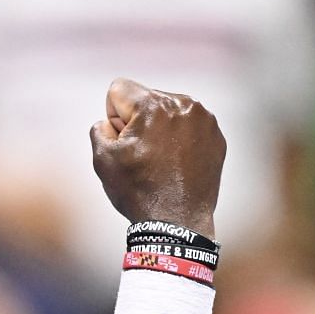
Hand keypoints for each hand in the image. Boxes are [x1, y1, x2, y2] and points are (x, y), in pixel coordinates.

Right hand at [89, 78, 225, 238]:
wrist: (178, 224)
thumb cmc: (139, 192)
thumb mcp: (103, 159)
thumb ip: (99, 127)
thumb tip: (111, 121)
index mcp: (153, 105)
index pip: (120, 89)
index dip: (114, 117)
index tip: (124, 142)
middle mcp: (183, 104)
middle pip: (146, 98)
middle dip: (138, 121)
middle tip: (143, 156)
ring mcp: (204, 119)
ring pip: (168, 110)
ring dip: (159, 128)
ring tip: (161, 161)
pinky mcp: (216, 135)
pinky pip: (188, 125)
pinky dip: (180, 139)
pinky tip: (177, 163)